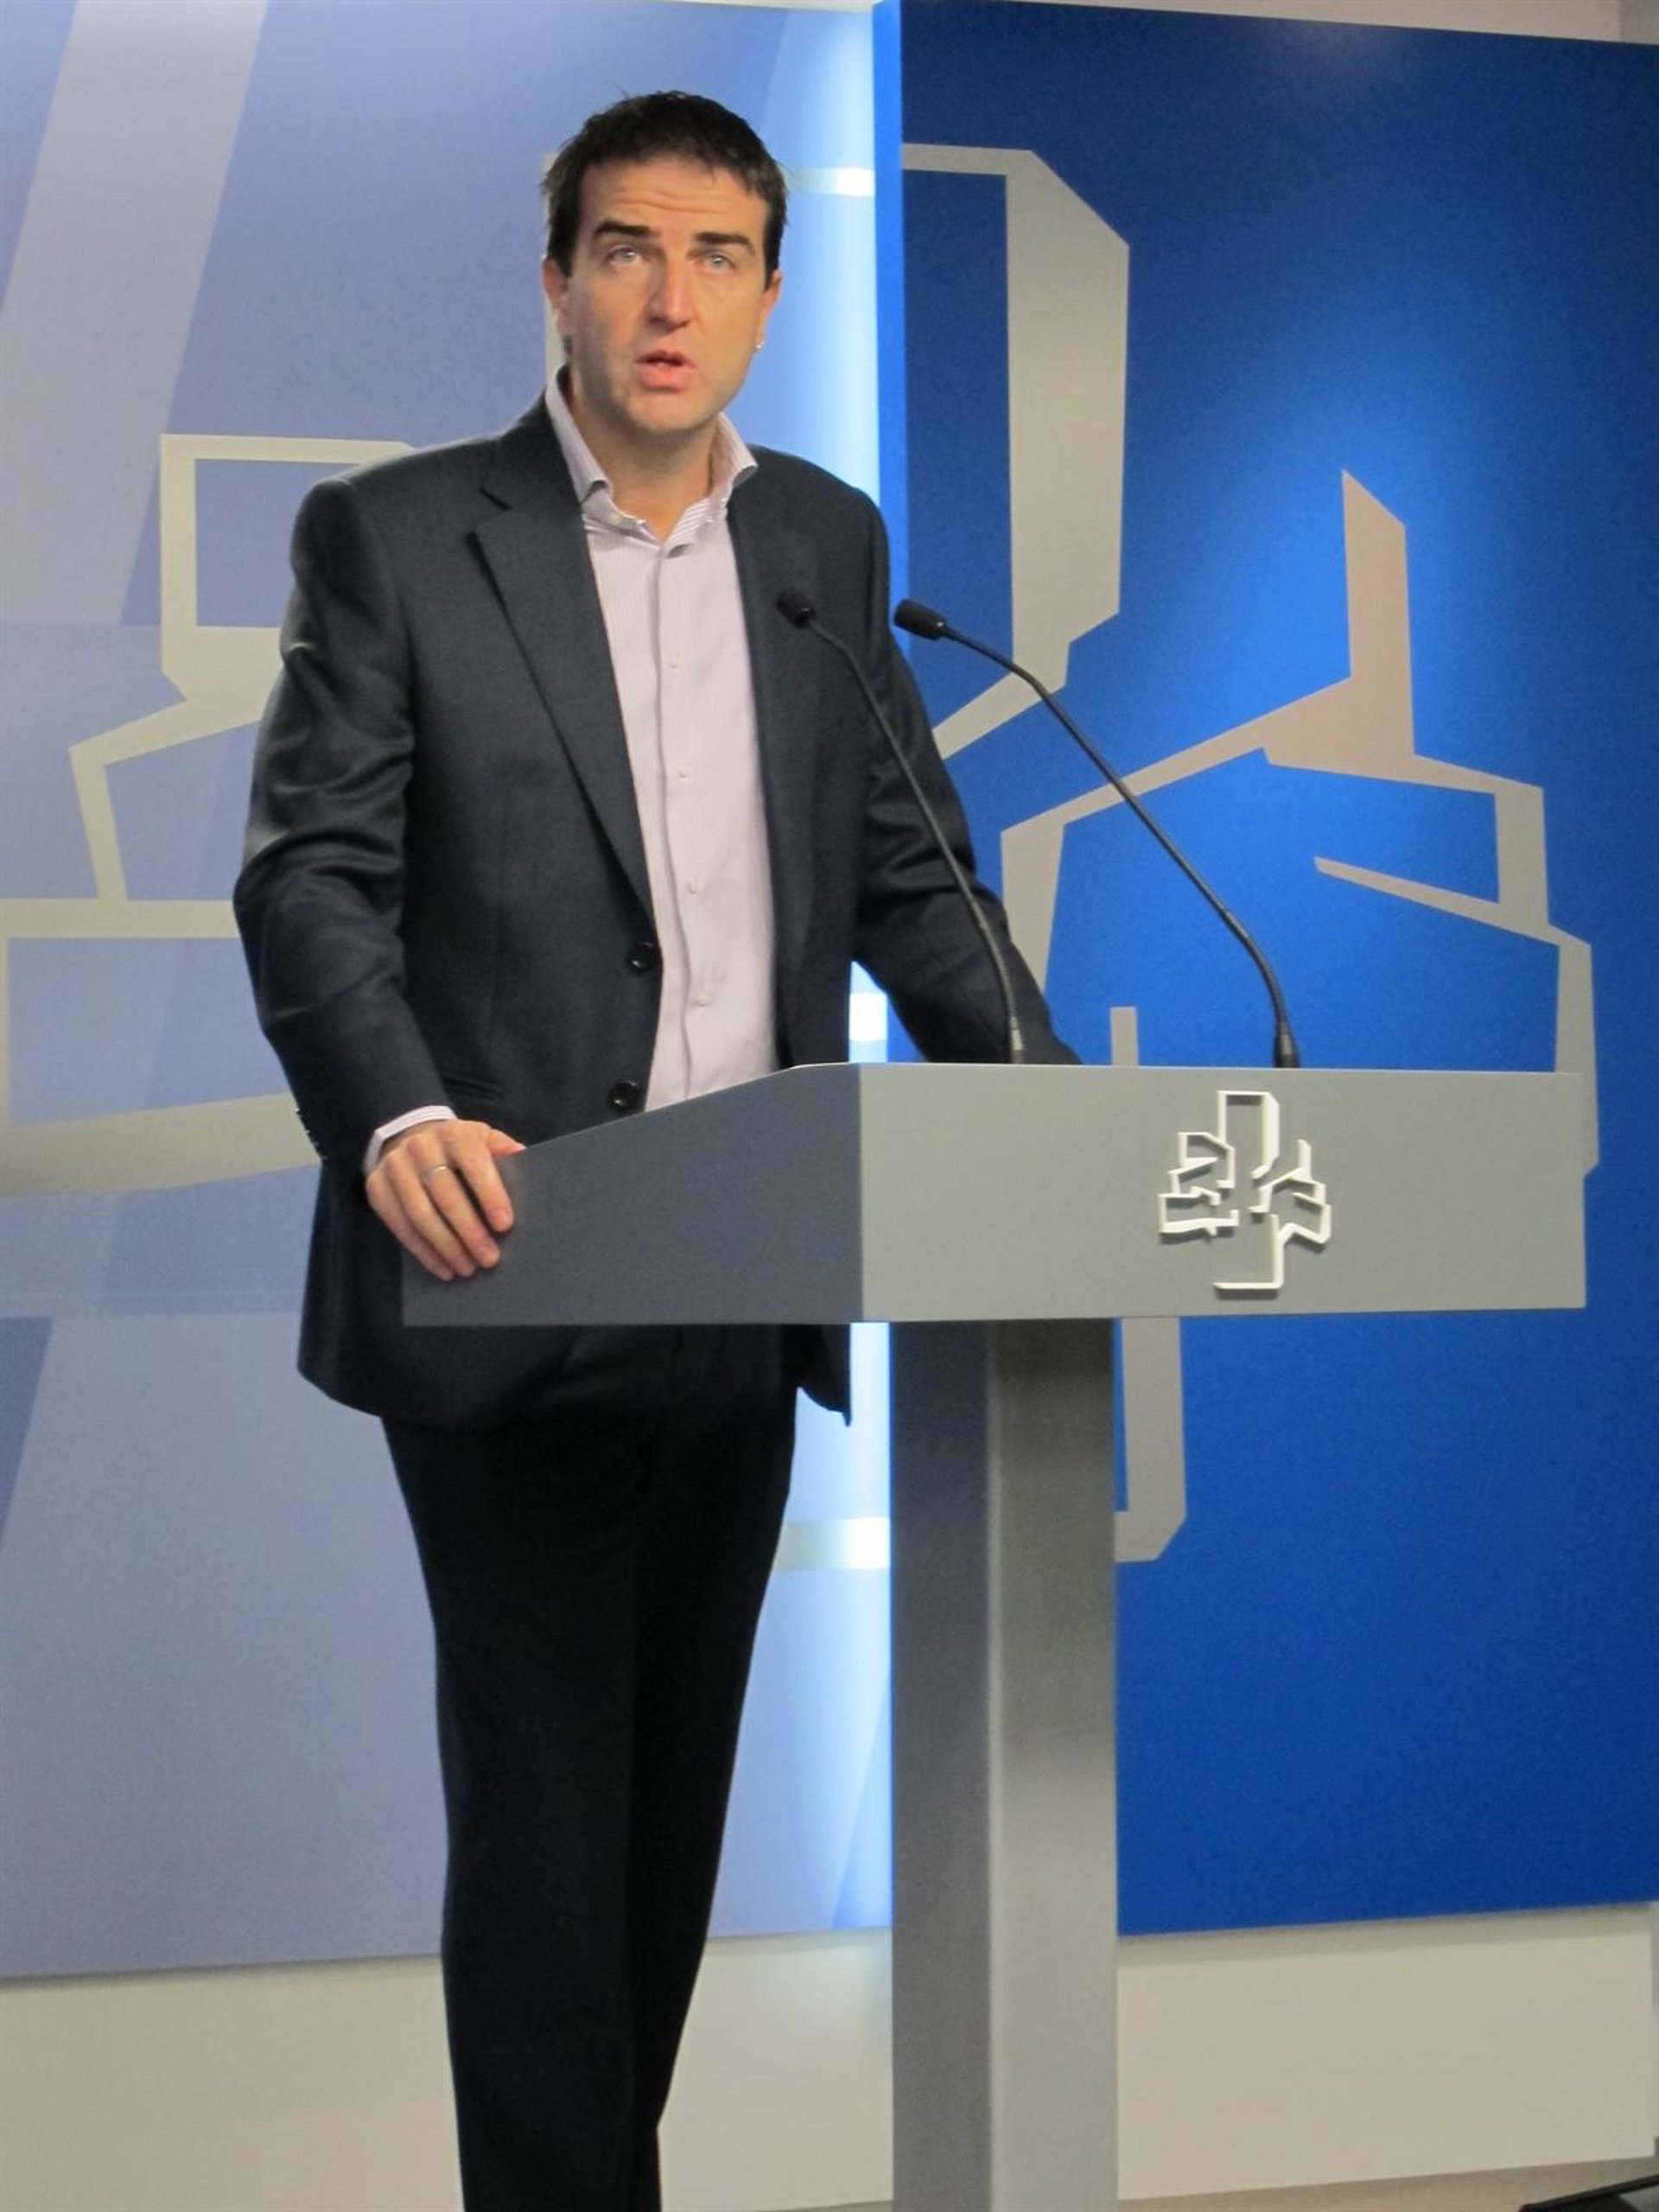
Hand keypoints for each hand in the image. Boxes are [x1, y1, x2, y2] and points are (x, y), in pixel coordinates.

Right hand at [366, 1119, 524, 1281]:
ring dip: (446, 1246)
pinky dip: (423, 1251)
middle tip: (488, 1258)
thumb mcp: (482, 1139)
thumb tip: (521, 1155)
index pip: (473, 1163)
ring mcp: (394, 1167)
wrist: (410, 1138)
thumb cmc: (458, 1148)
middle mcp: (420, 1147)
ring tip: (467, 1268)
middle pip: (445, 1194)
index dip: (489, 1194)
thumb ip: (501, 1149)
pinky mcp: (377, 1188)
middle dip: (468, 1230)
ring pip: (420, 1214)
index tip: (504, 1225)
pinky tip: (443, 1267)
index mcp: (454, 1134)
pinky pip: (400, 1226)